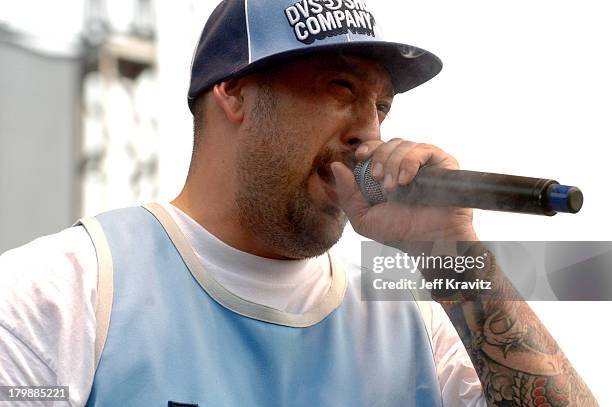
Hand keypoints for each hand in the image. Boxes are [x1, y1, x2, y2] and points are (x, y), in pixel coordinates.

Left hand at [331, 139, 476, 242]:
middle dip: (379, 159)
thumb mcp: (363, 218)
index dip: (368, 146)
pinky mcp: (443, 163)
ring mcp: (426, 163)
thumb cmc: (398, 232)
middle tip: (378, 180)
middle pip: (389, 143)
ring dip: (393, 164)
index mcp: (389, 172)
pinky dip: (410, 162)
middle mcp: (407, 164)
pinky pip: (424, 150)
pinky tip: (406, 181)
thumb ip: (347, 194)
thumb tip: (336, 165)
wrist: (428, 242)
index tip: (360, 156)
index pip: (377, 147)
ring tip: (393, 188)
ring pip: (404, 145)